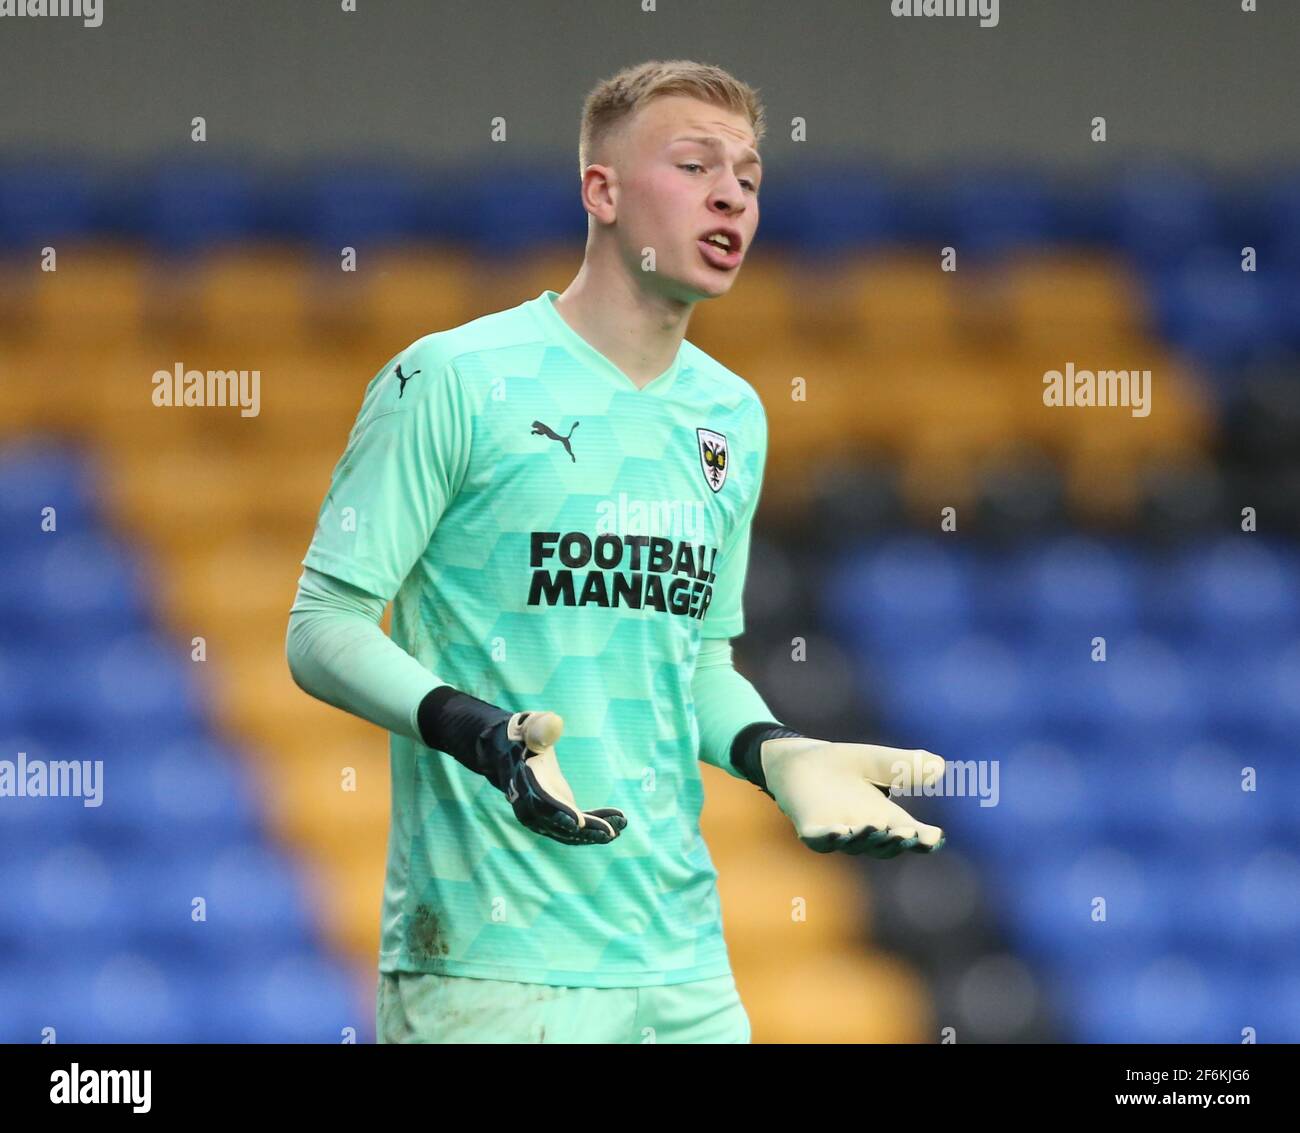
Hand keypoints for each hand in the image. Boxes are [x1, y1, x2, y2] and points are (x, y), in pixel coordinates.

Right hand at [478, 711, 626, 845]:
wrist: (514, 753)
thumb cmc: (526, 736)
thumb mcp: (530, 727)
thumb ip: (540, 727)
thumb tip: (554, 723)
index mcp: (524, 784)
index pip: (540, 803)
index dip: (558, 813)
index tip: (578, 822)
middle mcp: (530, 807)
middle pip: (557, 825)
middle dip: (584, 830)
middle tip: (609, 832)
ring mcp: (544, 816)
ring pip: (570, 832)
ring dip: (595, 832)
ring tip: (621, 826)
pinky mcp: (559, 816)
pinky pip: (578, 826)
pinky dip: (597, 824)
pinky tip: (619, 821)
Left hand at [760, 737, 945, 857]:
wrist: (800, 761)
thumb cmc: (843, 765)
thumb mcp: (878, 760)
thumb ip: (905, 764)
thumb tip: (939, 766)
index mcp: (887, 818)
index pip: (911, 835)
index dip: (923, 839)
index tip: (934, 836)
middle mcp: (865, 830)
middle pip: (886, 844)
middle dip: (896, 841)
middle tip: (907, 834)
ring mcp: (838, 834)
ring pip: (855, 844)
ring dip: (867, 839)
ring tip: (877, 829)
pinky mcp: (811, 830)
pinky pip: (821, 840)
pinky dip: (829, 838)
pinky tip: (838, 831)